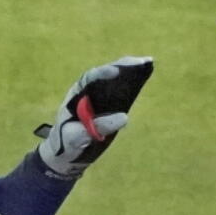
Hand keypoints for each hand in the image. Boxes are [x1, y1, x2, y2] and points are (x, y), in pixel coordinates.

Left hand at [35, 57, 152, 178]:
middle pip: (105, 73)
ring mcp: (99, 96)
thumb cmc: (68, 143)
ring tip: (147, 63)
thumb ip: (98, 127)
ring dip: (130, 70)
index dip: (103, 73)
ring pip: (115, 79)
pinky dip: (132, 82)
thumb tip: (124, 117)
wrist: (67, 152)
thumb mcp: (77, 137)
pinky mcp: (109, 104)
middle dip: (122, 66)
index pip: (89, 79)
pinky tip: (144, 74)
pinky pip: (121, 90)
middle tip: (141, 62)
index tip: (116, 72)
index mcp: (77, 95)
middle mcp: (88, 91)